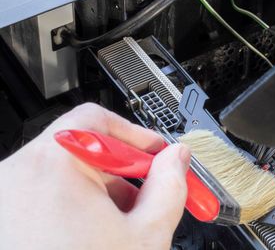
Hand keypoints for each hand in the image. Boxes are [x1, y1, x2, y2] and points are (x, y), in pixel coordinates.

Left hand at [0, 103, 189, 249]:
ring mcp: (3, 198)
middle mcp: (18, 175)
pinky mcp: (1, 219)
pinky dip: (71, 206)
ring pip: (61, 174)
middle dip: (121, 171)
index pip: (99, 120)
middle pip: (81, 147)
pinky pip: (41, 196)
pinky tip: (90, 235)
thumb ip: (169, 186)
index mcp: (55, 164)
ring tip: (118, 226)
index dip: (137, 136)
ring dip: (98, 191)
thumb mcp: (145, 235)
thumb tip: (176, 160)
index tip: (156, 156)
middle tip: (147, 195)